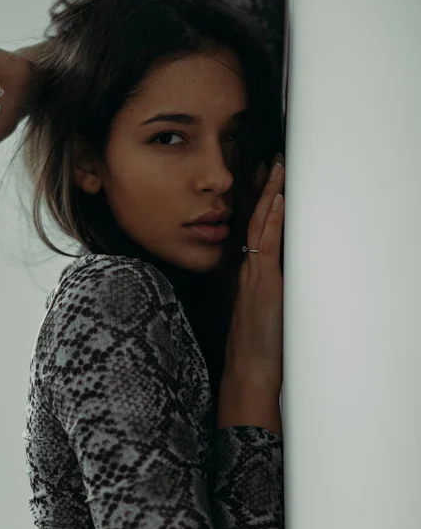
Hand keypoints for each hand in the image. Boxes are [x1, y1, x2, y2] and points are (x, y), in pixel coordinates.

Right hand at [224, 153, 284, 391]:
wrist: (249, 368)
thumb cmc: (258, 342)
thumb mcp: (264, 308)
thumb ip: (268, 285)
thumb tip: (280, 268)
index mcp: (249, 270)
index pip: (255, 227)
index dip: (260, 202)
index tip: (265, 179)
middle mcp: (248, 266)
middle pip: (254, 219)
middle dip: (262, 189)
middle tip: (268, 160)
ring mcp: (254, 273)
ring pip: (260, 225)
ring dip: (269, 196)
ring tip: (276, 169)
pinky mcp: (262, 283)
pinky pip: (266, 244)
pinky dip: (271, 220)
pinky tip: (277, 200)